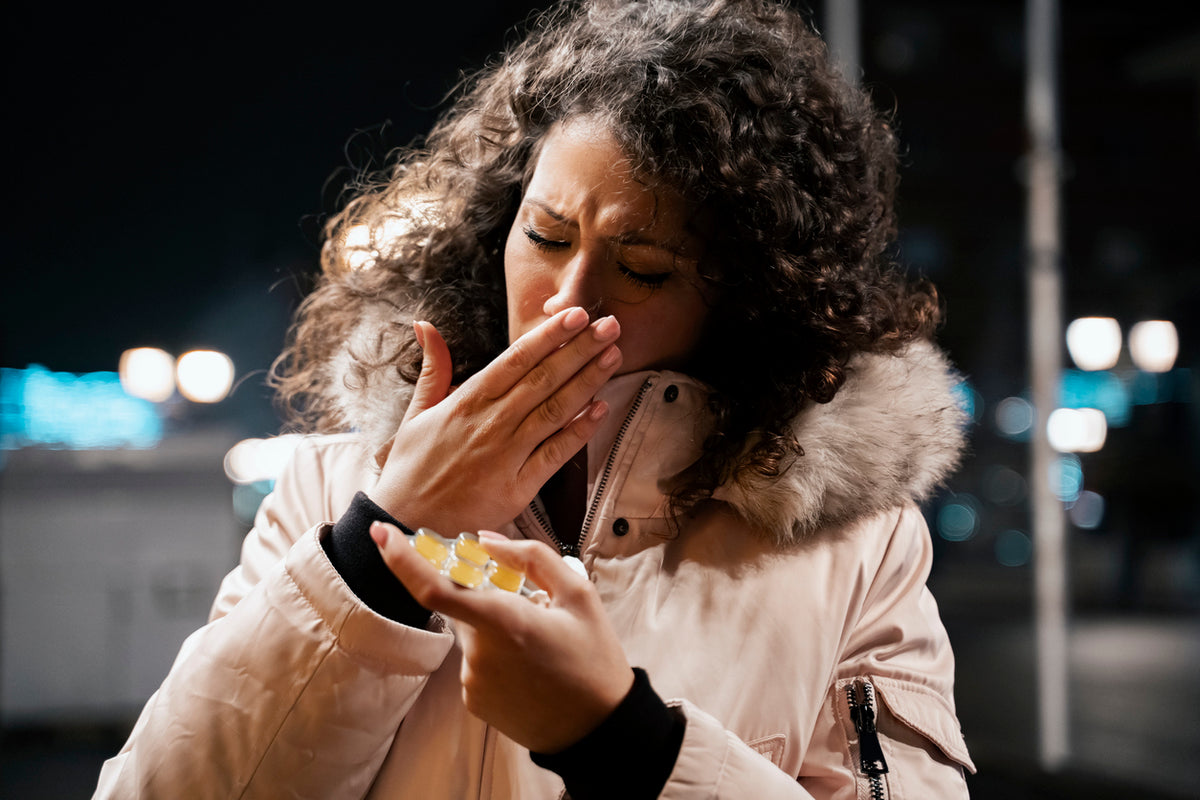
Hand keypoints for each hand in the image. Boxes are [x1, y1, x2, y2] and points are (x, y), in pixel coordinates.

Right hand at [368, 307, 621, 534]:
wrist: (404, 522)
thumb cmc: (411, 469)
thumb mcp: (416, 413)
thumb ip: (432, 369)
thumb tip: (427, 326)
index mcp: (466, 401)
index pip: (515, 359)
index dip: (548, 335)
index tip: (575, 315)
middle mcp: (490, 423)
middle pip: (543, 379)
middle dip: (579, 349)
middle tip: (610, 325)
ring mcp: (506, 455)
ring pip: (554, 410)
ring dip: (587, 381)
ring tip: (613, 356)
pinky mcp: (518, 487)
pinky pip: (555, 454)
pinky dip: (579, 431)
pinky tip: (601, 410)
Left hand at [370, 522, 634, 752]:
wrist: (598, 728)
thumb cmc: (594, 658)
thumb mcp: (579, 595)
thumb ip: (531, 557)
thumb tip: (486, 541)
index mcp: (504, 622)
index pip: (432, 590)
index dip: (400, 560)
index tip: (382, 534)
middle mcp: (479, 653)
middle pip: (464, 606)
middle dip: (488, 598)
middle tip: (534, 608)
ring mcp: (472, 682)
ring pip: (472, 634)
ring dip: (496, 629)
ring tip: (540, 647)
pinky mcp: (473, 702)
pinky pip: (476, 662)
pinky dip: (496, 655)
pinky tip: (530, 668)